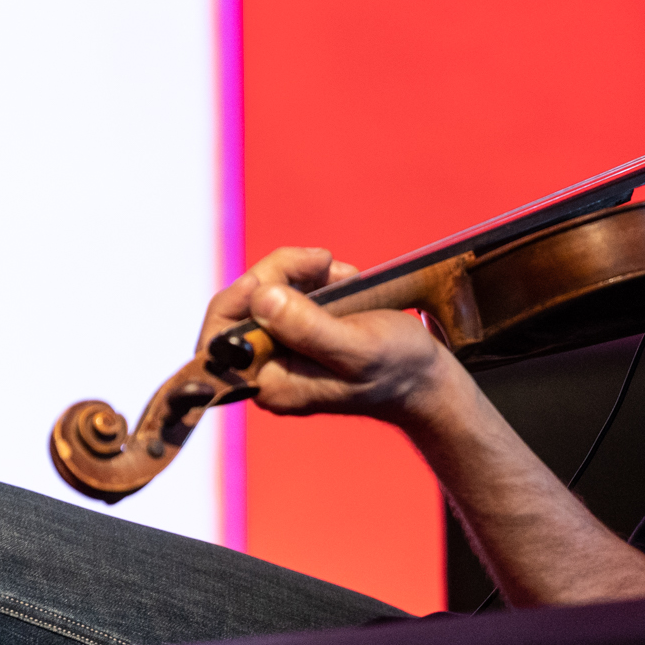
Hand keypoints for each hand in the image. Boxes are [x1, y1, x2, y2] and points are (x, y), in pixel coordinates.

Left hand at [198, 247, 461, 426]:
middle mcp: (267, 370)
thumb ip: (307, 328)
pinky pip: (285, 294)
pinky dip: (310, 277)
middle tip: (323, 260)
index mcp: (272, 384)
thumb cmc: (396, 369)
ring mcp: (281, 351)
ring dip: (300, 272)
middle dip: (279, 274)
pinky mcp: (297, 335)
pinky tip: (342, 279)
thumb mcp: (357, 348)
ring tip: (343, 273)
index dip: (236, 299)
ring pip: (263, 293)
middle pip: (243, 307)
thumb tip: (260, 298)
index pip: (221, 339)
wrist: (423, 377)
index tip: (271, 277)